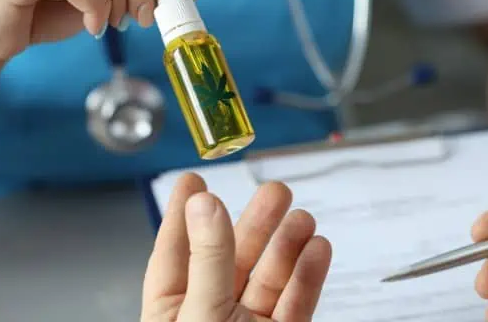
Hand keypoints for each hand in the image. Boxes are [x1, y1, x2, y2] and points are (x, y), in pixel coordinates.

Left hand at [141, 173, 331, 321]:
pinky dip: (309, 275)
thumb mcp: (201, 313)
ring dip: (288, 245)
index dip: (185, 213)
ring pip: (270, 277)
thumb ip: (208, 260)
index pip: (175, 252)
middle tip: (275, 191)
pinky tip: (316, 249)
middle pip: (233, 257)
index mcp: (171, 312)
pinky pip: (297, 302)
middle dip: (256, 222)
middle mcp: (210, 315)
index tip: (193, 179)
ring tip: (303, 218)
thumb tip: (204, 204)